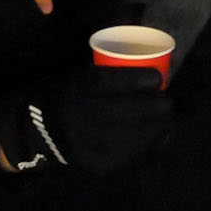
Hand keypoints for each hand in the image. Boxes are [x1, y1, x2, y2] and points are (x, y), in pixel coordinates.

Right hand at [0, 66, 172, 175]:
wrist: (42, 133)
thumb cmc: (73, 96)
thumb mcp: (81, 75)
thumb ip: (109, 66)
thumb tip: (145, 46)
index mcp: (73, 90)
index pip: (103, 82)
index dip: (134, 79)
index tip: (157, 78)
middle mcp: (77, 117)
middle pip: (121, 112)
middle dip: (153, 108)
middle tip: (168, 102)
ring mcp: (86, 144)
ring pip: (130, 137)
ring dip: (156, 127)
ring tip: (166, 118)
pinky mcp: (97, 164)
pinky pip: (130, 154)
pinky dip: (149, 144)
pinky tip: (159, 134)